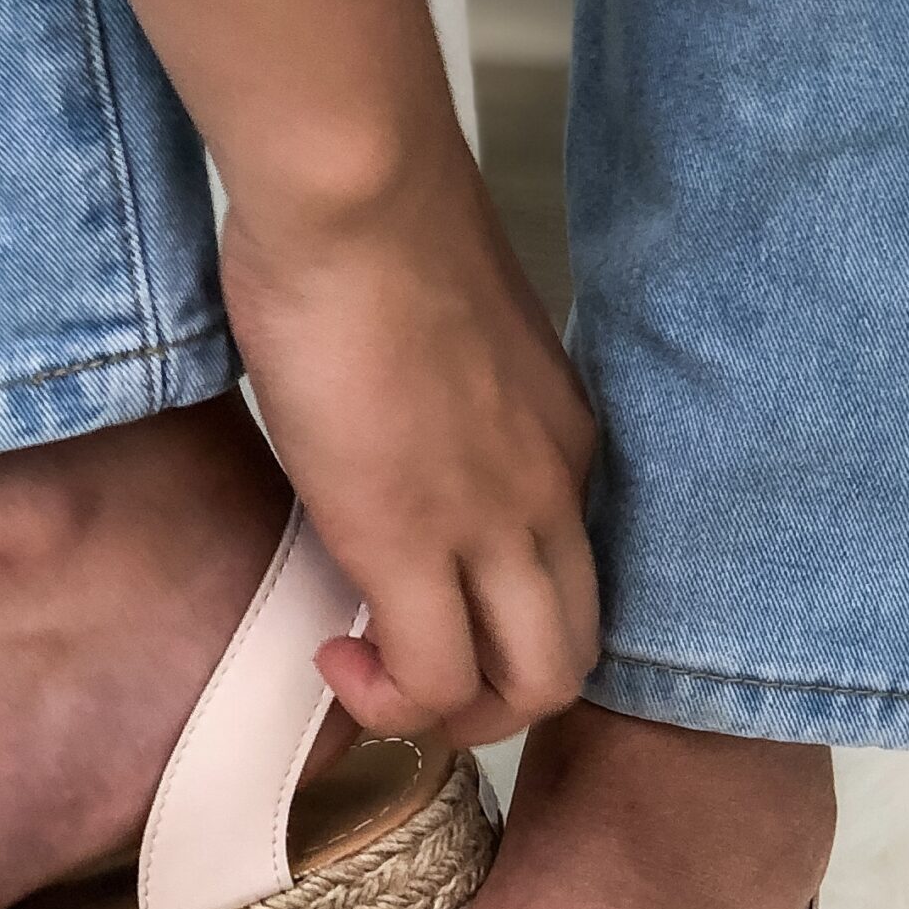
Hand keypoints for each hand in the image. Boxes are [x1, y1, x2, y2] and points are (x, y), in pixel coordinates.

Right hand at [220, 128, 598, 748]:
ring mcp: (490, 522)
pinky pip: (431, 679)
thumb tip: (383, 429)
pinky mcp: (411, 540)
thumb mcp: (437, 336)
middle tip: (404, 669)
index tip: (418, 598)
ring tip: (368, 676)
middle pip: (575, 652)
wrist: (357, 193)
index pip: (569, 573)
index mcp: (561, 440)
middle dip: (497, 697)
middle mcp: (550, 492)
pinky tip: (334, 657)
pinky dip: (388, 701)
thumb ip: (438, 400)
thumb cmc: (374, 226)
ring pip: (531, 685)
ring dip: (452, 715)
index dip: (499, 616)